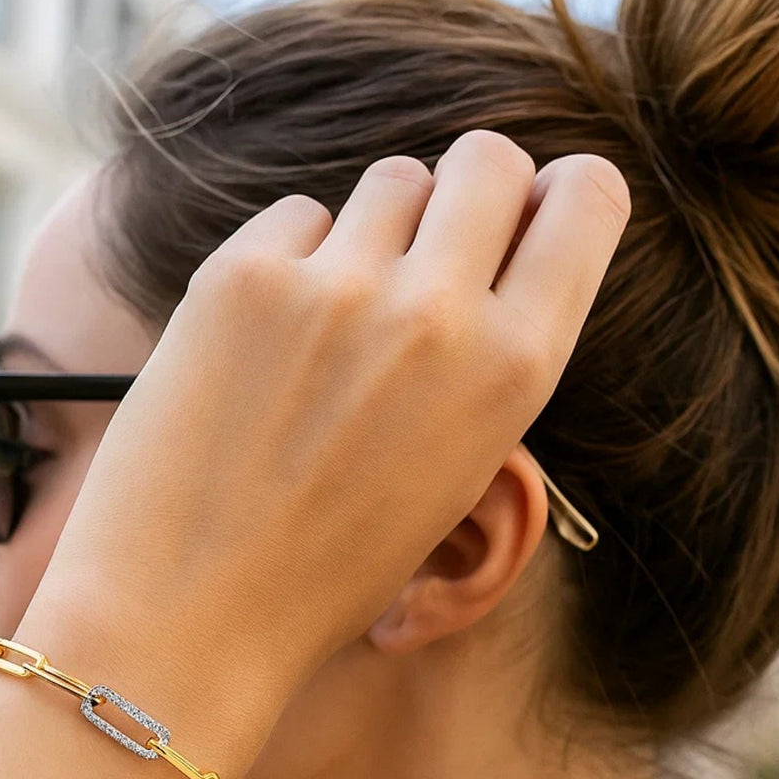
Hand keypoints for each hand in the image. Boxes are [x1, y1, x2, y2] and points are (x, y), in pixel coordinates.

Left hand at [31, 131, 629, 724]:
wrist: (190, 619)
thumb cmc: (327, 571)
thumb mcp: (452, 474)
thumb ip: (483, 361)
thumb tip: (481, 255)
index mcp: (513, 372)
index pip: (589, 196)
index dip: (557, 197)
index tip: (526, 219)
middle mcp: (437, 314)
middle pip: (487, 158)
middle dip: (469, 192)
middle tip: (429, 254)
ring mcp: (336, 287)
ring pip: (391, 180)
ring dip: (378, 229)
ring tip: (337, 319)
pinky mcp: (241, 277)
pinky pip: (297, 219)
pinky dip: (292, 260)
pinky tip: (264, 342)